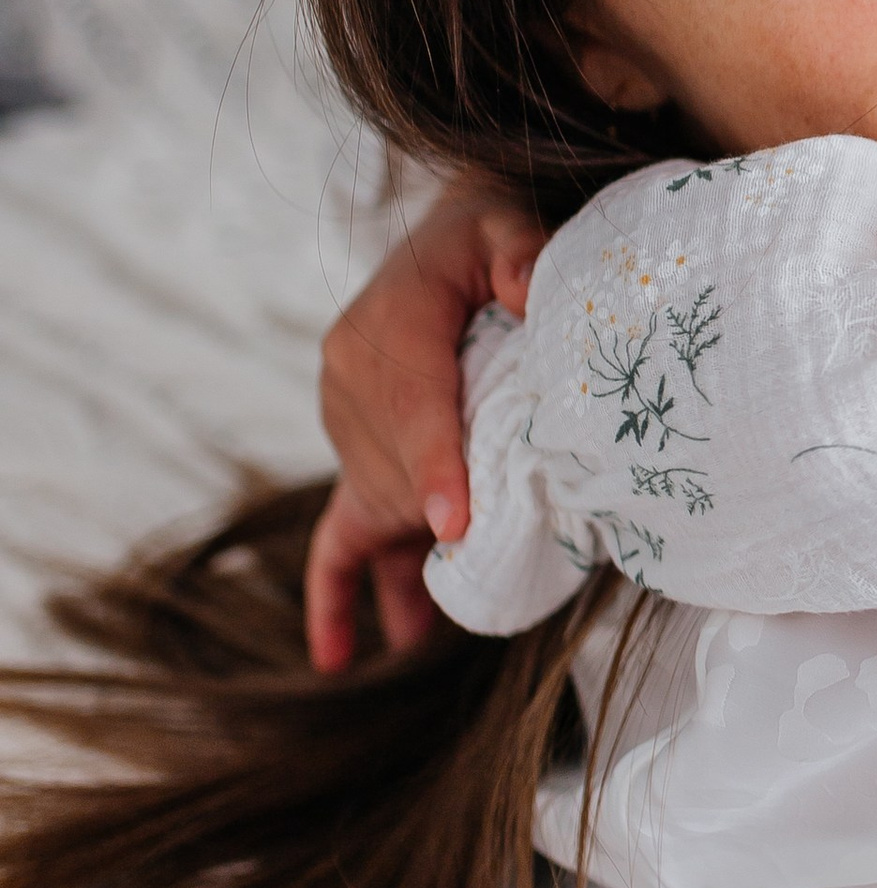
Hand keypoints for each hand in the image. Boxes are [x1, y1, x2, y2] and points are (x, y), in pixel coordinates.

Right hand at [306, 187, 543, 668]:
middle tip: (501, 567)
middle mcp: (349, 385)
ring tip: (436, 638)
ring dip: (411, 566)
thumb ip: (521, 251)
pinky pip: (333, 543)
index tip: (455, 521)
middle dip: (444, 518)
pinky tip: (342, 662)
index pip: (413, 409)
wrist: (455, 237)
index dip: (437, 467)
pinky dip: (334, 601)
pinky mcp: (357, 463)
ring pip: (383, 511)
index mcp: (387, 330)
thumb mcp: (509, 225)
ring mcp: (347, 431)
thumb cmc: (490, 232)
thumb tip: (532, 288)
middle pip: (398, 473)